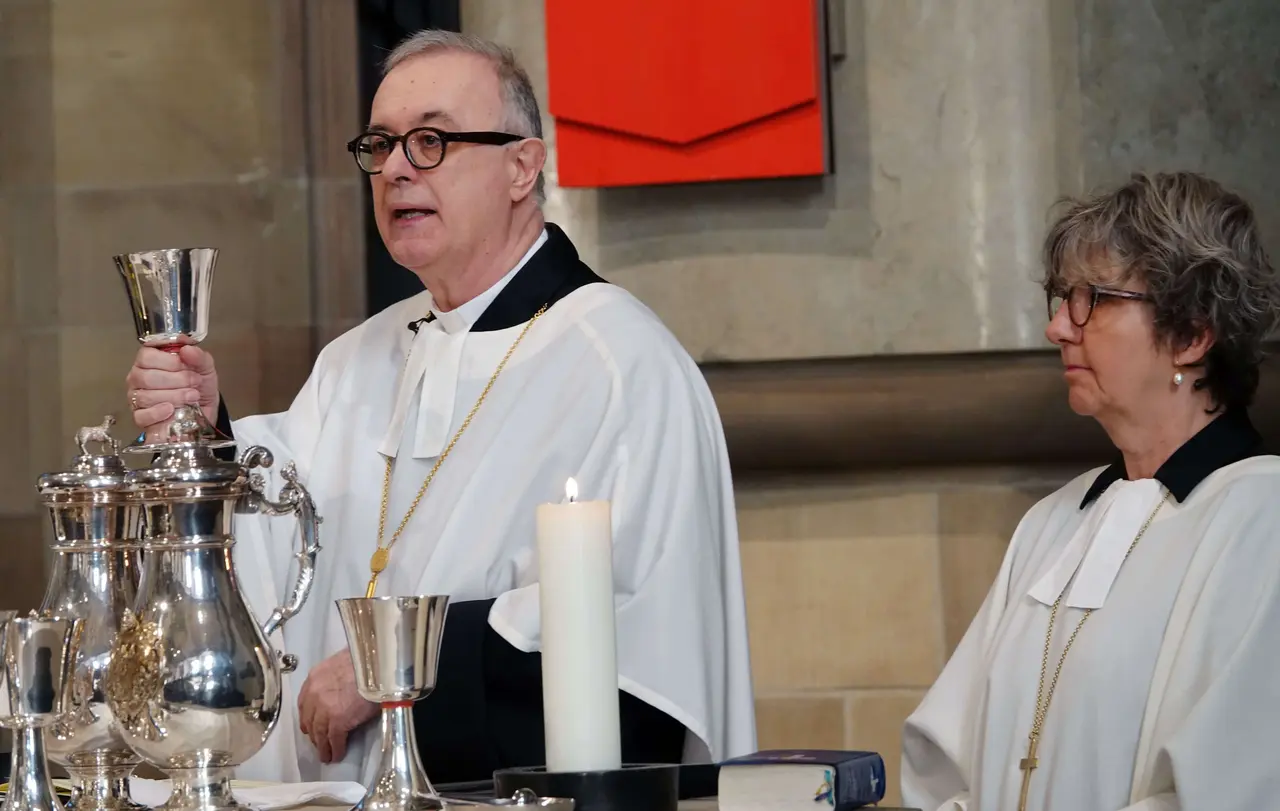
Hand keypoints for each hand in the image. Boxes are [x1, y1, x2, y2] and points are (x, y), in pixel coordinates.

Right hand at [124, 346, 219, 437]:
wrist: (205, 410)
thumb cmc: (199, 385)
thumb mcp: (205, 368)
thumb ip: (199, 356)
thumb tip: (187, 349)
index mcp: (149, 361)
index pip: (146, 356)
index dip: (169, 361)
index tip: (187, 366)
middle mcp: (138, 378)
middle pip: (146, 377)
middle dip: (176, 380)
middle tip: (195, 382)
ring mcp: (136, 399)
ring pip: (146, 396)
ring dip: (174, 396)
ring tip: (193, 396)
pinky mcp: (140, 418)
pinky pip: (142, 416)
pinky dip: (159, 413)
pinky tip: (172, 410)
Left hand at [297, 648, 378, 762]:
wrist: (377, 666)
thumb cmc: (365, 662)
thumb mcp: (342, 664)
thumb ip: (335, 678)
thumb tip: (341, 689)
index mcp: (314, 678)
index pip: (304, 703)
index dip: (308, 717)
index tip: (310, 725)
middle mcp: (314, 695)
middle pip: (310, 720)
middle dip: (314, 734)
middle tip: (318, 743)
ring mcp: (324, 710)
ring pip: (320, 734)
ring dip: (322, 747)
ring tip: (326, 756)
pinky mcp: (338, 722)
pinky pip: (335, 740)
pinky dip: (336, 750)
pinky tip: (337, 755)